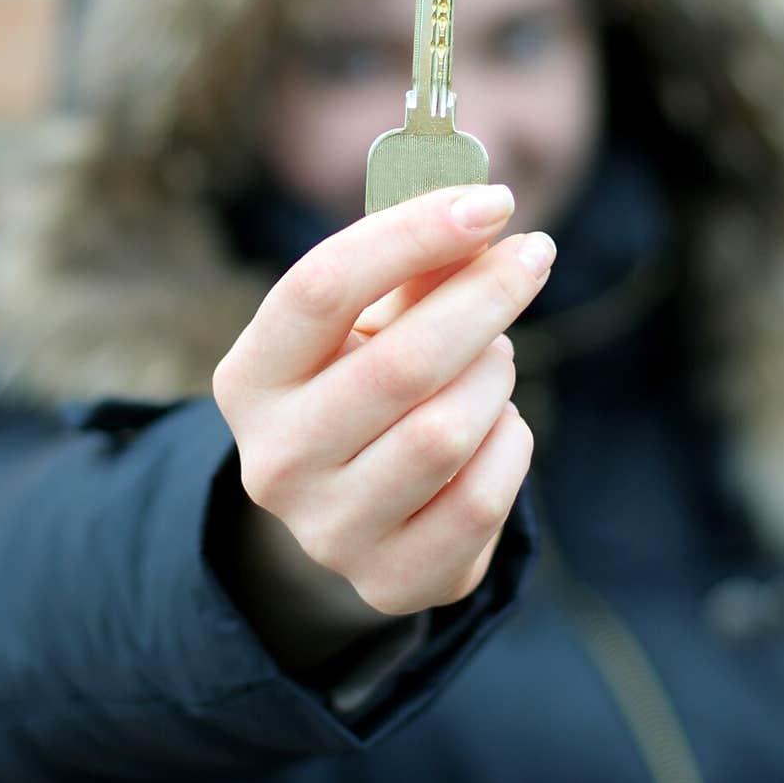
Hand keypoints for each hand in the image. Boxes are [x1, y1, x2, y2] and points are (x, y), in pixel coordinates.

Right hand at [212, 183, 555, 616]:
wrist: (355, 511)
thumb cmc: (364, 384)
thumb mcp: (369, 321)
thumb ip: (415, 266)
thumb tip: (482, 212)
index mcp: (250, 378)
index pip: (321, 288)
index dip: (413, 234)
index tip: (494, 202)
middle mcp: (275, 460)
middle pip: (399, 365)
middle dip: (485, 297)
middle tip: (532, 257)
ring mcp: (328, 531)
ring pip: (445, 433)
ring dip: (494, 375)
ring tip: (495, 358)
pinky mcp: (391, 581)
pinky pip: (483, 497)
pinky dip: (510, 442)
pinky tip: (496, 426)